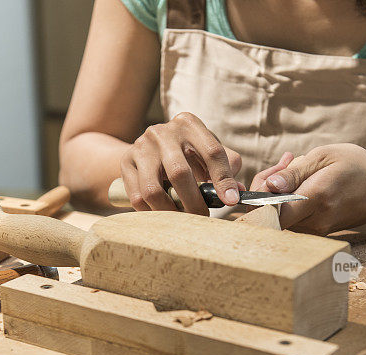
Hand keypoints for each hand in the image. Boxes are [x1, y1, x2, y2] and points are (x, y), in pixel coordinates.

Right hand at [120, 112, 242, 214]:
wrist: (149, 148)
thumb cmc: (188, 153)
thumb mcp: (208, 152)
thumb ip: (227, 168)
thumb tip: (239, 193)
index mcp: (189, 124)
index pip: (212, 152)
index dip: (223, 179)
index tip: (230, 201)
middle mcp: (163, 132)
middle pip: (179, 172)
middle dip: (194, 202)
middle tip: (203, 218)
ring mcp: (141, 146)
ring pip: (154, 189)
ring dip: (170, 211)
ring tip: (182, 220)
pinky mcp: (126, 162)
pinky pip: (137, 197)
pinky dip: (152, 212)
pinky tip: (163, 214)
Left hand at [252, 144, 365, 233]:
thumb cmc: (357, 167)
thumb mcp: (326, 156)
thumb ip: (295, 172)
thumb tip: (270, 185)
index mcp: (317, 197)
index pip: (272, 211)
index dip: (259, 197)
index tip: (269, 177)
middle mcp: (315, 220)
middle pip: (271, 216)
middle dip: (266, 192)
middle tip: (282, 168)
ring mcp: (316, 231)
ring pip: (280, 219)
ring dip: (277, 197)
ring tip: (293, 172)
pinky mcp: (317, 234)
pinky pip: (292, 221)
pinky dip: (289, 204)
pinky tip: (300, 185)